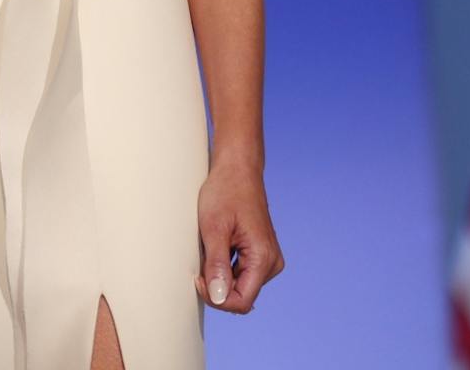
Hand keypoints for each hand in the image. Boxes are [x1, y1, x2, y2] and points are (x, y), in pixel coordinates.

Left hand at [196, 156, 282, 313]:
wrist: (237, 169)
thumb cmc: (225, 192)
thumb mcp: (213, 229)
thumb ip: (216, 265)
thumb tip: (218, 298)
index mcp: (264, 258)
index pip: (241, 301)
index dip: (216, 297)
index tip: (198, 277)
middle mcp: (271, 262)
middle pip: (241, 295)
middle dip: (217, 284)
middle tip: (201, 257)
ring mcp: (267, 258)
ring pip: (239, 284)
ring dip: (219, 274)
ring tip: (210, 246)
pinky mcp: (260, 253)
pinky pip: (240, 272)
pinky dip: (224, 265)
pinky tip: (216, 245)